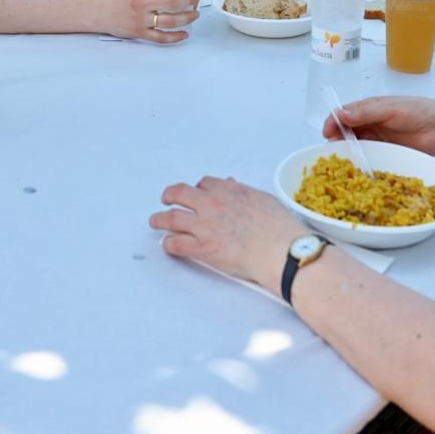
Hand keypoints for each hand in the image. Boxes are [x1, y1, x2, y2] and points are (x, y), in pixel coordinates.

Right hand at [107, 0, 199, 43]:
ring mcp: (141, 20)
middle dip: (189, 0)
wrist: (99, 12)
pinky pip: (161, 37)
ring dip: (187, 18)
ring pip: (170, 21)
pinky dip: (175, 37)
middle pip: (172, 2)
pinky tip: (185, 34)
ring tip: (195, 14)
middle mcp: (142, 3)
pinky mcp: (140, 33)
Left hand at [149, 176, 305, 292]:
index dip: (198, 189)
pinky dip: (169, 244)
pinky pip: (176, 244)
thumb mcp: (263, 199)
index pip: (204, 183)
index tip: (196, 194)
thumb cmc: (278, 227)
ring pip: (172, 218)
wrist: (279, 249)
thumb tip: (234, 187)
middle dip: (170, 195)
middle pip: (180, 194)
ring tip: (155, 221)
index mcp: (228, 190)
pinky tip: (168, 245)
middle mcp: (212, 204)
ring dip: (160, 219)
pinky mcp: (202, 248)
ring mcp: (204, 226)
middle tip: (167, 199)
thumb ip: (244, 193)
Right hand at [321, 96, 434, 154]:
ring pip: (355, 145)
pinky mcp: (385, 153)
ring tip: (340, 160)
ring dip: (347, 151)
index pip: (344, 114)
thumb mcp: (389, 108)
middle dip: (336, 138)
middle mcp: (369, 123)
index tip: (327, 132)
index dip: (333, 122)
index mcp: (368, 108)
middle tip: (332, 149)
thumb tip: (342, 114)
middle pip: (346, 131)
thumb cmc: (417, 111)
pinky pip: (368, 156)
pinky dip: (360, 160)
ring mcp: (377, 139)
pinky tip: (356, 167)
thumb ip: (366, 112)